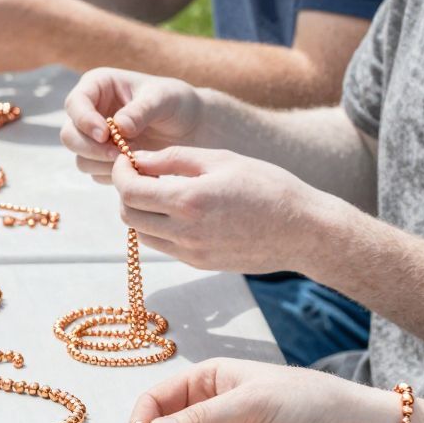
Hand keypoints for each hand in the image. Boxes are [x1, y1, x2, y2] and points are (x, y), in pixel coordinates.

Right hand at [61, 69, 202, 180]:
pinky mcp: (103, 160)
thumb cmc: (176, 102)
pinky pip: (97, 174)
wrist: (191, 127)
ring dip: (103, 164)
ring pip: (81, 159)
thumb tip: (119, 126)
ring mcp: (95, 139)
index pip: (75, 103)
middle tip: (119, 155)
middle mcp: (91, 112)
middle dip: (91, 148)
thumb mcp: (163, 99)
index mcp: (98, 86)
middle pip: (70, 136)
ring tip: (134, 160)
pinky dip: (115, 175)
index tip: (106, 134)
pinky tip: (138, 168)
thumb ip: (141, 110)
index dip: (84, 120)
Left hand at [110, 144, 329, 273]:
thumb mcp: (221, 159)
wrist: (303, 231)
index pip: (128, 191)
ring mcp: (191, 253)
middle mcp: (185, 233)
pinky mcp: (200, 263)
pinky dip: (159, 226)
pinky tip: (180, 209)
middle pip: (128, 215)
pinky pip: (164, 245)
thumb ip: (173, 159)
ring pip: (142, 234)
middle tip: (142, 174)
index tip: (128, 160)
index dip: (120, 173)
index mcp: (188, 201)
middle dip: (126, 192)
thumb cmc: (269, 186)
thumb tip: (137, 159)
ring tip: (161, 191)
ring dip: (141, 211)